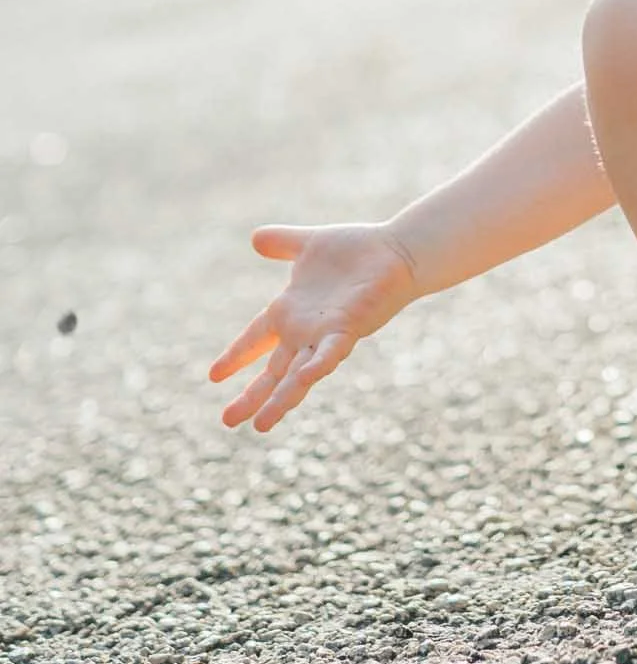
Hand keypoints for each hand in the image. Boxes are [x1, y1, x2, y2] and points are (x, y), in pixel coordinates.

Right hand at [208, 223, 417, 432]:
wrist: (396, 249)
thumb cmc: (356, 250)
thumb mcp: (309, 245)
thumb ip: (283, 243)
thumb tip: (255, 237)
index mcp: (290, 311)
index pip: (255, 338)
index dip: (236, 355)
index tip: (214, 376)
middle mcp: (305, 330)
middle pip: (273, 370)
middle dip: (251, 396)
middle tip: (228, 421)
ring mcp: (325, 334)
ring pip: (297, 375)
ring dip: (279, 400)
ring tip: (261, 426)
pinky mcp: (347, 329)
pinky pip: (330, 352)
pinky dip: (317, 366)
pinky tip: (303, 378)